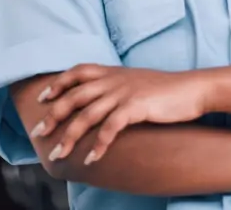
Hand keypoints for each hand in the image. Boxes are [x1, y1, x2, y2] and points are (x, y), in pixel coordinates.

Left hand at [28, 65, 207, 164]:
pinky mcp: (136, 107)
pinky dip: (99, 144)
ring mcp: (124, 93)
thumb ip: (114, 85)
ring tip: (59, 154)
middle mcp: (113, 80)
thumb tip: (97, 99)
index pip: (77, 72)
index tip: (42, 98)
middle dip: (54, 115)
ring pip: (88, 115)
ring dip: (70, 137)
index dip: (58, 84)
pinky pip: (111, 127)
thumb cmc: (164, 89)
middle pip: (74, 96)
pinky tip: (92, 159)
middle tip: (39, 132)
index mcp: (111, 71)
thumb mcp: (134, 80)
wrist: (191, 89)